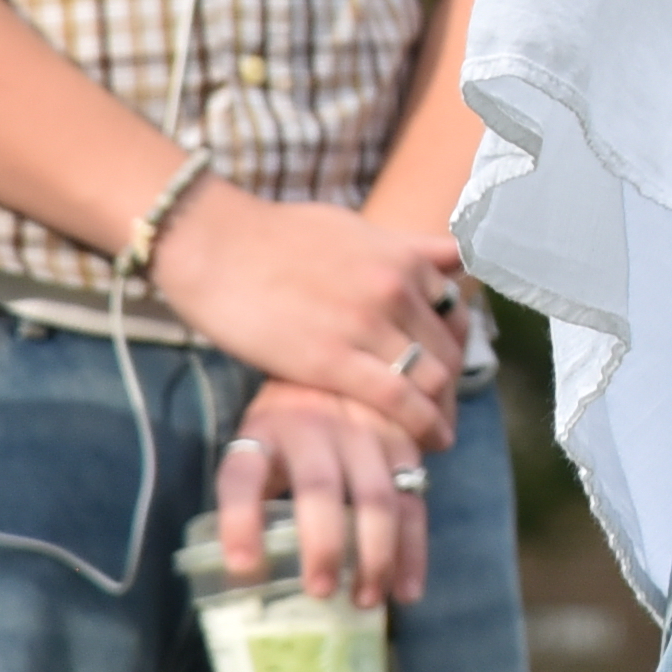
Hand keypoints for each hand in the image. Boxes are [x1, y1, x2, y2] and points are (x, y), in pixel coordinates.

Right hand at [144, 182, 470, 459]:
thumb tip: (455, 255)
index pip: (455, 313)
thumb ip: (407, 247)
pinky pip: (397, 398)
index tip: (449, 371)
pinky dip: (420, 424)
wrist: (215, 246)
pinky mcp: (332, 360)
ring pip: (432, 377)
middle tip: (445, 413)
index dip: (456, 348)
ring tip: (438, 435)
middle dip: (452, 386)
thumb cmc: (276, 238)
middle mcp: (395, 289)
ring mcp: (367, 324)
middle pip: (448, 350)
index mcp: (402, 258)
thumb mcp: (354, 229)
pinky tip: (427, 443)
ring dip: (442, 411)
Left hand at [216, 378, 442, 606]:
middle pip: (318, 488)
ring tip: (365, 600)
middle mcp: (314, 427)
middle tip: (320, 593)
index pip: (242, 475)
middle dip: (323, 544)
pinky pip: (413, 501)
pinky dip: (414, 550)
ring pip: (376, 496)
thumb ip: (254, 492)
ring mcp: (365, 431)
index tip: (242, 566)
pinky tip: (408, 590)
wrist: (346, 357)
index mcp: (264, 430)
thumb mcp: (259, 440)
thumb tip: (246, 578)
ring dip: (375, 554)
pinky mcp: (405, 442)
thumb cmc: (289, 419)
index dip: (239, 520)